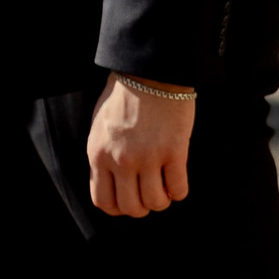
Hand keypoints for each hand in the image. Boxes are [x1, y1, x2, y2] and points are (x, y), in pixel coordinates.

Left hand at [86, 71, 194, 217]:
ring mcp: (147, 156)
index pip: (103, 201)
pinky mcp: (173, 150)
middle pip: (132, 208)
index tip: (130, 198)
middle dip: (143, 206)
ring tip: (164, 183)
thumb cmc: (125, 95)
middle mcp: (120, 159)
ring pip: (156, 203)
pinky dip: (179, 190)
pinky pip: (179, 190)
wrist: (150, 70)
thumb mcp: (101, 126)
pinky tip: (177, 178)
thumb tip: (112, 183)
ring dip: (163, 199)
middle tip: (150, 191)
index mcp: (98, 153)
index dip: (120, 207)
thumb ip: (104, 155)